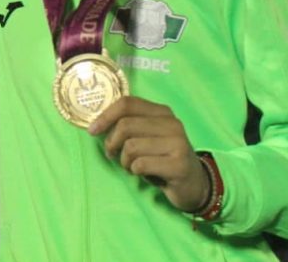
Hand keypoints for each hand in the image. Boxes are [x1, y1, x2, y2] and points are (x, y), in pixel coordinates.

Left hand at [88, 96, 209, 212]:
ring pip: (131, 147)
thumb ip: (129, 126)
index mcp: (162, 112)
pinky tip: (145, 175)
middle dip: (112, 143)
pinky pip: (140, 165)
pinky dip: (135, 172)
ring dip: (125, 161)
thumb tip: (96, 125)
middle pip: (125, 126)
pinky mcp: (179, 165)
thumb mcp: (147, 137)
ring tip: (133, 167)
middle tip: (113, 155)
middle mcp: (172, 124)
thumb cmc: (162, 159)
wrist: (194, 184)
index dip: (105, 116)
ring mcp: (178, 143)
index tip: (92, 130)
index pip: (127, 103)